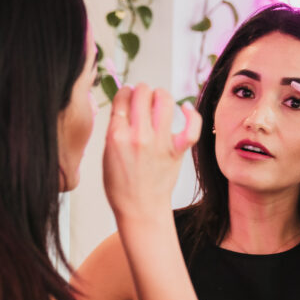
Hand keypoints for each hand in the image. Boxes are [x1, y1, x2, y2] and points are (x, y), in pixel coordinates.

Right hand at [102, 84, 200, 221]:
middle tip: (143, 97)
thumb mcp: (107, 153)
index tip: (127, 95)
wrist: (140, 209)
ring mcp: (159, 143)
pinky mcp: (177, 151)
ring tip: (159, 100)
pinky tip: (186, 108)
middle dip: (142, 90)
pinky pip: (192, 126)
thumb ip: (115, 128)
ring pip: (164, 100)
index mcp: (116, 136)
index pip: (122, 97)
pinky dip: (191, 114)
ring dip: (161, 95)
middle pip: (142, 92)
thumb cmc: (122, 185)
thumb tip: (125, 104)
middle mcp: (138, 136)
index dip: (125, 92)